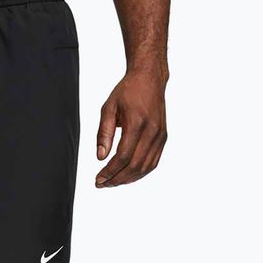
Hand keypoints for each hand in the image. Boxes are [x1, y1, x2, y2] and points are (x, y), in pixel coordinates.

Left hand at [96, 71, 167, 186]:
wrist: (150, 79)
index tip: (98, 178)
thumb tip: (100, 157)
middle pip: (134, 165)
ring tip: (111, 182)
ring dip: (127, 179)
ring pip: (145, 167)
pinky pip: (152, 162)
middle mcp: (152, 131)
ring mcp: (160, 136)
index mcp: (137, 123)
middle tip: (101, 183)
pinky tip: (126, 175)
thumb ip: (103, 133)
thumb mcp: (108, 108)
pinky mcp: (163, 138)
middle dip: (116, 179)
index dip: (110, 171)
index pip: (123, 156)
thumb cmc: (127, 92)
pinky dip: (139, 173)